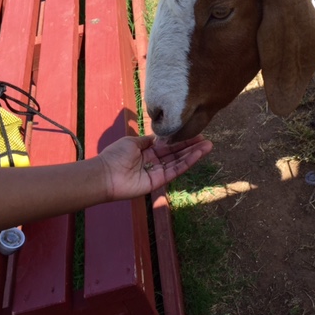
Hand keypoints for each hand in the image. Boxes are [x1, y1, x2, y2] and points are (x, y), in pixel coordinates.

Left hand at [98, 134, 212, 200]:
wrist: (105, 174)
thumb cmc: (115, 156)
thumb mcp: (132, 142)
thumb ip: (147, 140)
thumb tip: (159, 136)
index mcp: (146, 151)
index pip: (167, 145)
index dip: (180, 140)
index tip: (194, 133)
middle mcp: (154, 162)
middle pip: (176, 153)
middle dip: (191, 146)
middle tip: (207, 139)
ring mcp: (157, 172)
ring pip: (178, 161)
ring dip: (194, 154)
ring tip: (208, 146)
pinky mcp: (159, 182)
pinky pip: (175, 170)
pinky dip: (187, 162)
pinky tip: (198, 154)